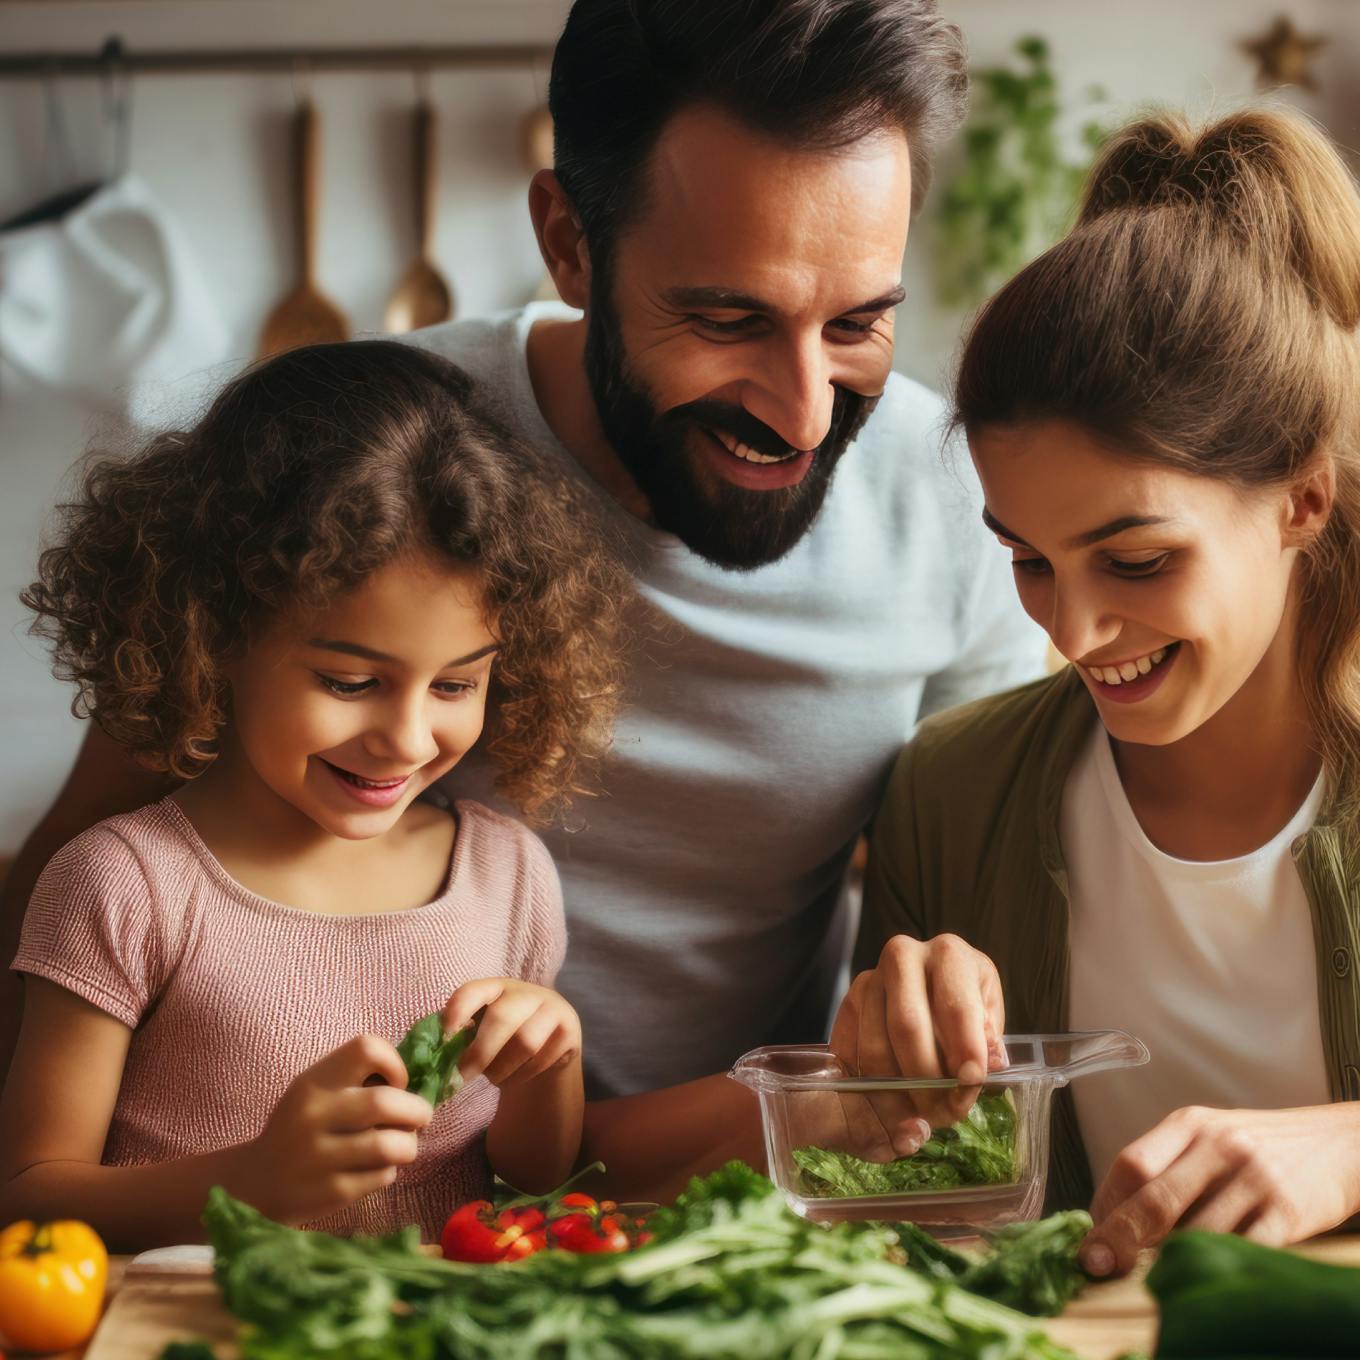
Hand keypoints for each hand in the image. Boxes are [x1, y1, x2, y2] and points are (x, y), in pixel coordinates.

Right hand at [232, 1034, 432, 1223]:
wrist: (253, 1183)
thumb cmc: (298, 1128)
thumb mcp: (316, 1092)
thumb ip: (357, 1080)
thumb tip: (417, 1081)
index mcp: (315, 1082)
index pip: (367, 1048)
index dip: (395, 1063)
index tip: (396, 1083)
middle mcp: (314, 1115)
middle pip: (386, 1102)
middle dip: (417, 1110)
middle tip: (419, 1118)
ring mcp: (320, 1157)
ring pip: (392, 1145)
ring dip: (408, 1145)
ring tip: (402, 1145)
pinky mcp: (331, 1193)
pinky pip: (382, 1176)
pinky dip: (389, 1171)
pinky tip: (376, 1169)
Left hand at [441, 979, 580, 1089]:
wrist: (548, 1049)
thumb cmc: (503, 1040)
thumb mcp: (481, 1030)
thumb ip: (458, 1036)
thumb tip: (426, 1052)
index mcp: (497, 987)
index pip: (474, 990)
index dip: (457, 1010)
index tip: (445, 1036)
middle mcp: (527, 992)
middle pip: (503, 1017)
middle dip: (480, 1053)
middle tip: (463, 1078)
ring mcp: (553, 1009)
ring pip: (525, 1043)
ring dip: (503, 1069)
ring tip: (493, 1077)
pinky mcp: (569, 1031)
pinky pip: (543, 1059)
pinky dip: (523, 1076)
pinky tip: (516, 1076)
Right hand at [825, 934, 1005, 1156]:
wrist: (931, 994)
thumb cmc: (967, 1009)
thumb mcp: (989, 1019)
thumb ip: (989, 1042)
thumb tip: (990, 1063)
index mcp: (950, 955)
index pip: (956, 1005)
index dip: (966, 1048)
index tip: (972, 1081)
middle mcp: (904, 956)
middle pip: (907, 1026)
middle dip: (926, 1078)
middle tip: (943, 1110)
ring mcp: (870, 978)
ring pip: (876, 1047)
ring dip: (899, 1092)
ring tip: (922, 1113)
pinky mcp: (848, 1003)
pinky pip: (853, 1055)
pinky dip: (871, 1088)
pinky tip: (894, 1102)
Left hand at [1081, 1103, 1359, 1277]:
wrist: (1336, 1144)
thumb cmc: (1256, 1146)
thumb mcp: (1206, 1137)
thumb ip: (1165, 1166)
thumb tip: (1112, 1216)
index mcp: (1189, 1124)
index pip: (1131, 1163)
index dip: (1105, 1204)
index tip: (1092, 1234)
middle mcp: (1220, 1146)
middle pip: (1155, 1199)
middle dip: (1120, 1238)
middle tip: (1097, 1265)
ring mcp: (1255, 1180)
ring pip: (1196, 1233)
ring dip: (1169, 1259)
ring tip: (1154, 1272)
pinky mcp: (1287, 1214)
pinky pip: (1241, 1250)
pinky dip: (1215, 1266)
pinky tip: (1202, 1272)